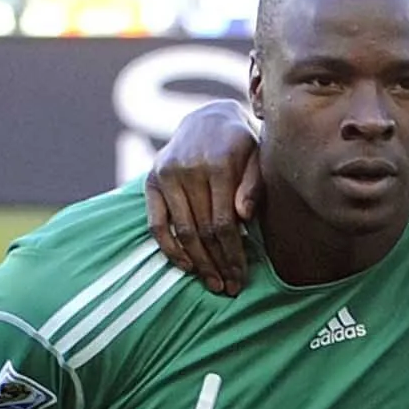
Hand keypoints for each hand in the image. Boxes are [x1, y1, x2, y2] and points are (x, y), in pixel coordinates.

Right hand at [142, 101, 261, 294]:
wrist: (209, 119)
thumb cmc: (242, 147)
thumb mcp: (258, 159)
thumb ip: (253, 186)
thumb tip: (245, 216)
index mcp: (217, 165)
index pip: (224, 223)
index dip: (232, 255)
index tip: (241, 278)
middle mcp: (187, 170)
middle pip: (202, 231)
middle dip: (217, 264)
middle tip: (228, 288)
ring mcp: (165, 175)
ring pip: (181, 231)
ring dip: (197, 262)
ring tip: (212, 283)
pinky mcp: (151, 181)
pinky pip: (156, 223)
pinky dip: (169, 248)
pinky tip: (186, 266)